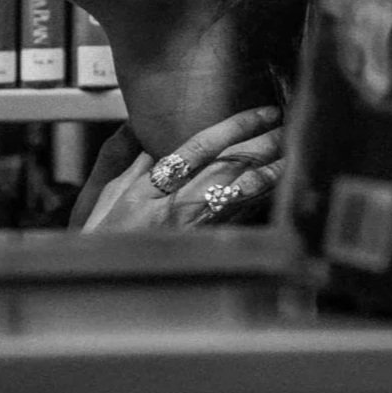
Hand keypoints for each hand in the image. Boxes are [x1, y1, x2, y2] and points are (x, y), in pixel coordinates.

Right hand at [79, 105, 282, 232]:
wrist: (102, 280)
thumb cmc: (101, 239)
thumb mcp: (110, 196)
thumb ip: (135, 166)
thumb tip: (153, 139)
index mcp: (149, 189)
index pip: (199, 148)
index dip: (235, 127)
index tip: (262, 112)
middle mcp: (173, 208)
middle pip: (227, 169)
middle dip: (261, 146)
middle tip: (288, 128)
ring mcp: (189, 231)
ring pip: (237, 197)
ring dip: (267, 176)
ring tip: (290, 157)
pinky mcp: (199, 248)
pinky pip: (234, 222)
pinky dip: (256, 204)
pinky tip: (274, 192)